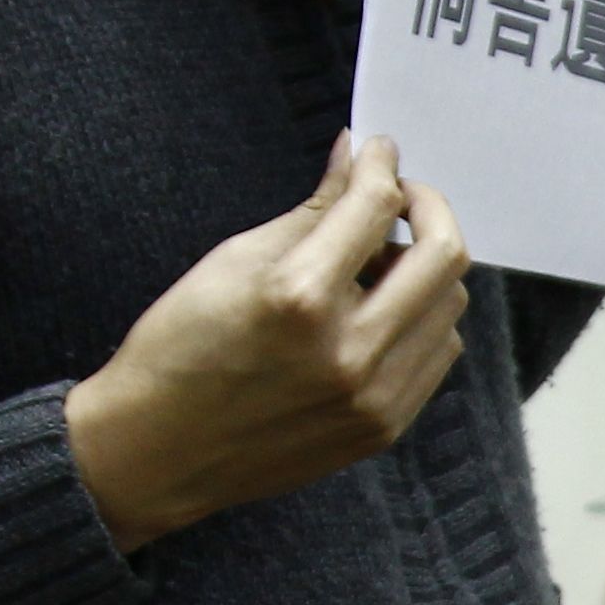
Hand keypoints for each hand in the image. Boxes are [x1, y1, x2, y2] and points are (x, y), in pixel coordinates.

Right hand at [62, 134, 470, 552]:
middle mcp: (348, 351)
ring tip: (379, 259)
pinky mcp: (382, 429)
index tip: (377, 151)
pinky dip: (421, 318)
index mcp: (299, 297)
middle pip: (444, 254)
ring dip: (426, 267)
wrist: (155, 452)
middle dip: (427, 206)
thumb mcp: (233, 260)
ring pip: (449, 304)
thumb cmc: (179, 349)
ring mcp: (372, 398)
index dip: (381, 164)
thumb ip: (311, 209)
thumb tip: (354, 156)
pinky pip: (437, 354)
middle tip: (399, 195)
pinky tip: (382, 309)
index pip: (376, 206)